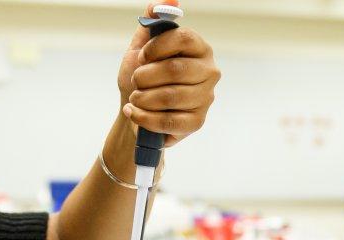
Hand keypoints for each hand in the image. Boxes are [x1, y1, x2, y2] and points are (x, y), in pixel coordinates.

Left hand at [117, 1, 220, 146]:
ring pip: (171, 97)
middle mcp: (209, 71)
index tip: (142, 57)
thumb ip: (152, 22)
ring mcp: (205, 98)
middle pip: (176, 69)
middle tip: (135, 81)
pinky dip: (145, 117)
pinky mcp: (197, 122)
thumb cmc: (143, 77)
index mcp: (199, 48)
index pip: (184, 38)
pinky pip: (169, 121)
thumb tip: (168, 2)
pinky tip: (134, 112)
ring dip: (143, 98)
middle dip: (145, 76)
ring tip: (134, 98)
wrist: (136, 110)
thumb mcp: (142, 46)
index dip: (157, 47)